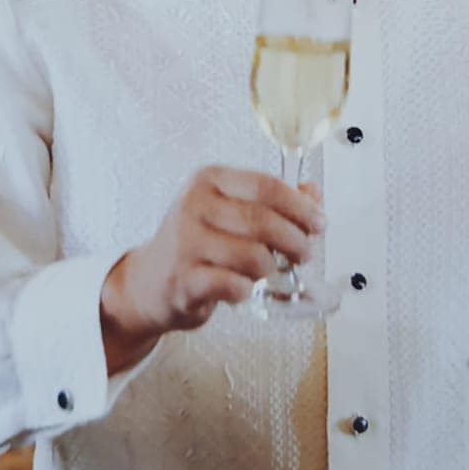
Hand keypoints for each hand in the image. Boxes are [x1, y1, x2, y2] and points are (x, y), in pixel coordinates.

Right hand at [99, 166, 325, 372]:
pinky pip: (233, 285)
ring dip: (273, 268)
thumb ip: (272, 200)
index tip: (319, 222)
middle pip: (263, 221)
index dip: (300, 206)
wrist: (149, 282)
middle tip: (304, 253)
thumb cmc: (197, 244)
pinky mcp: (183, 280)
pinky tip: (246, 289)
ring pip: (253, 255)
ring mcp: (185, 243)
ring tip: (272, 272)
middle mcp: (194, 205)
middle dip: (295, 240)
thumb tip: (314, 193)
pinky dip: (248, 289)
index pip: (266, 186)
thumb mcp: (230, 211)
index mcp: (209, 180)